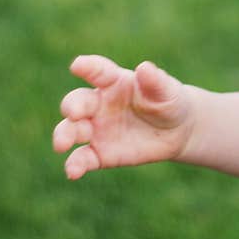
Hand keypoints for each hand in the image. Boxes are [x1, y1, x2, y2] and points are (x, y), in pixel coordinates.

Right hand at [53, 55, 195, 179]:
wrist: (176, 131)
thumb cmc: (168, 102)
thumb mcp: (167, 91)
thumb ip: (155, 81)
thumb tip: (144, 68)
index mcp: (114, 82)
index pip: (98, 71)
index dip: (88, 67)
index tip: (78, 65)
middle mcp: (98, 104)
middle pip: (77, 102)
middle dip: (72, 107)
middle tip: (74, 113)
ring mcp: (96, 129)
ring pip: (72, 130)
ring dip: (64, 135)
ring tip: (61, 145)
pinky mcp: (100, 153)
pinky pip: (83, 159)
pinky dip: (75, 165)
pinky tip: (73, 172)